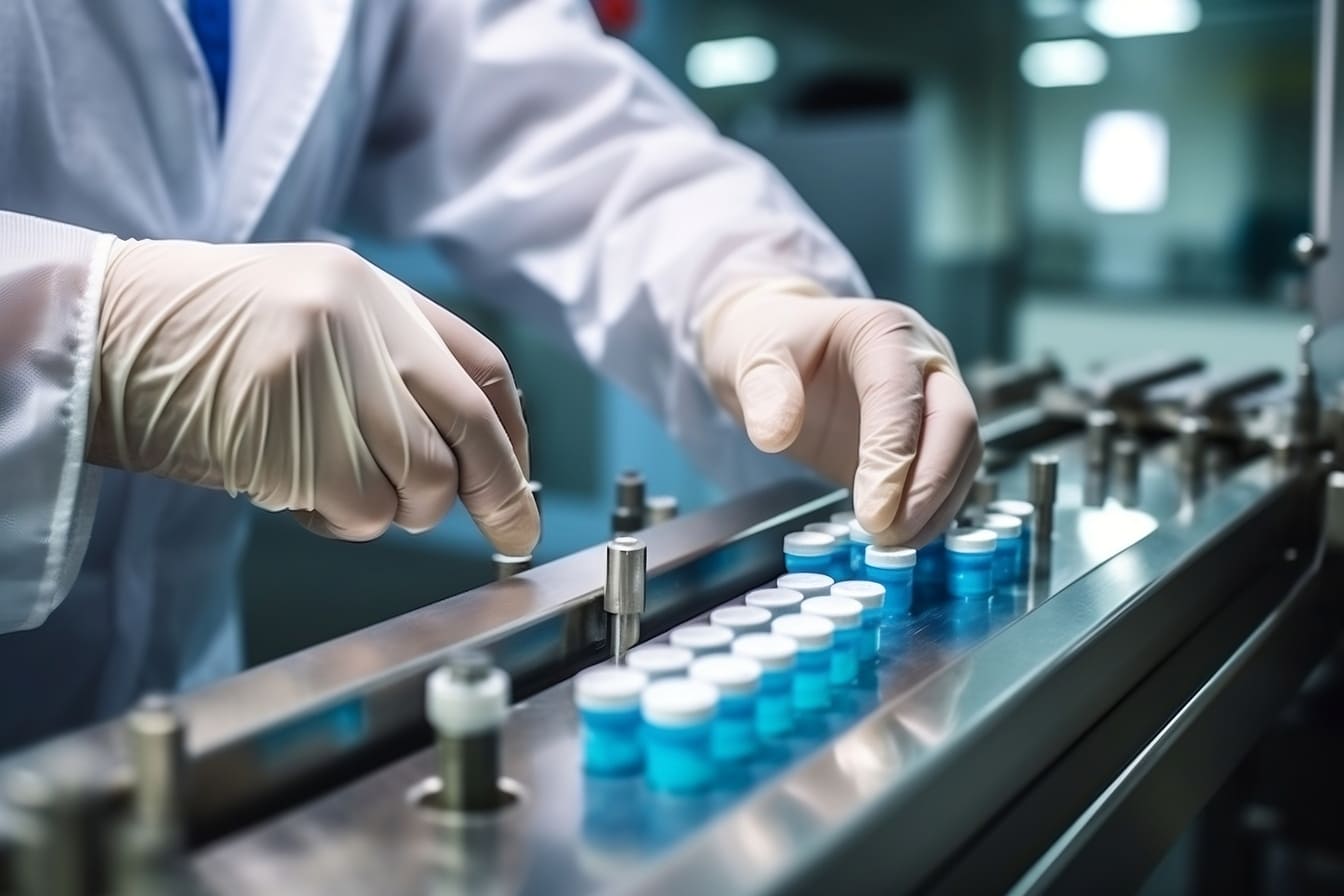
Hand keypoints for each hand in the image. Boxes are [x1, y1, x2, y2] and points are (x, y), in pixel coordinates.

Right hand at [90, 240, 537, 553]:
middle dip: (498, 493)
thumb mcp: (316, 320)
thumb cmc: (211, 343)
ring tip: (342, 486)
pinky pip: (364, 509)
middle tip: (511, 533)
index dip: (512, 435)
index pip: (481, 369)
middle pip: (467, 426)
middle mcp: (359, 321)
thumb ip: (394, 370)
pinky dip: (345, 520)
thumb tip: (478, 455)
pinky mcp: (292, 433)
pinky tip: (300, 492)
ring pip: (420, 480)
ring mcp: (325, 374)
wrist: (106, 339)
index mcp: (373, 289)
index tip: (517, 482)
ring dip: (399, 509)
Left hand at [698, 277, 980, 544]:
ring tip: (891, 543)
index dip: (893, 456)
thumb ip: (763, 390)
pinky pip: (947, 477)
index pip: (901, 397)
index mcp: (884, 332)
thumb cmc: (772, 344)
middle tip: (892, 533)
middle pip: (955, 423)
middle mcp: (923, 363)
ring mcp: (932, 400)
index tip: (874, 510)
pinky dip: (930, 511)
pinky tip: (899, 536)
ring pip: (962, 455)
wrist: (778, 353)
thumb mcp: (751, 356)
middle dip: (931, 486)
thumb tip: (775, 434)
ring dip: (936, 506)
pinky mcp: (927, 439)